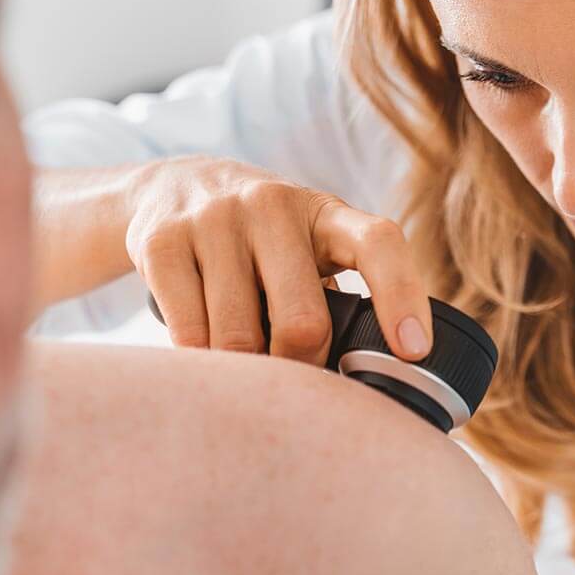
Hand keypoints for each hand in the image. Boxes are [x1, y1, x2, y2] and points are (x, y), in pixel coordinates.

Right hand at [124, 154, 432, 364]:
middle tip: (294, 381)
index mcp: (325, 214)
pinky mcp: (162, 242)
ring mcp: (214, 219)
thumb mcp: (308, 248)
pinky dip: (202, 362)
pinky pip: (188, 334)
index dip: (402, 297)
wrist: (172, 187)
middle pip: (303, 320)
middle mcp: (272, 206)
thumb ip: (339, 297)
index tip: (413, 351)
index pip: (379, 244)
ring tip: (246, 368)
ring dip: (245, 373)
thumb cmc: (262, 240)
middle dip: (302, 368)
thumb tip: (366, 387)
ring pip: (238, 339)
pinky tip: (206, 355)